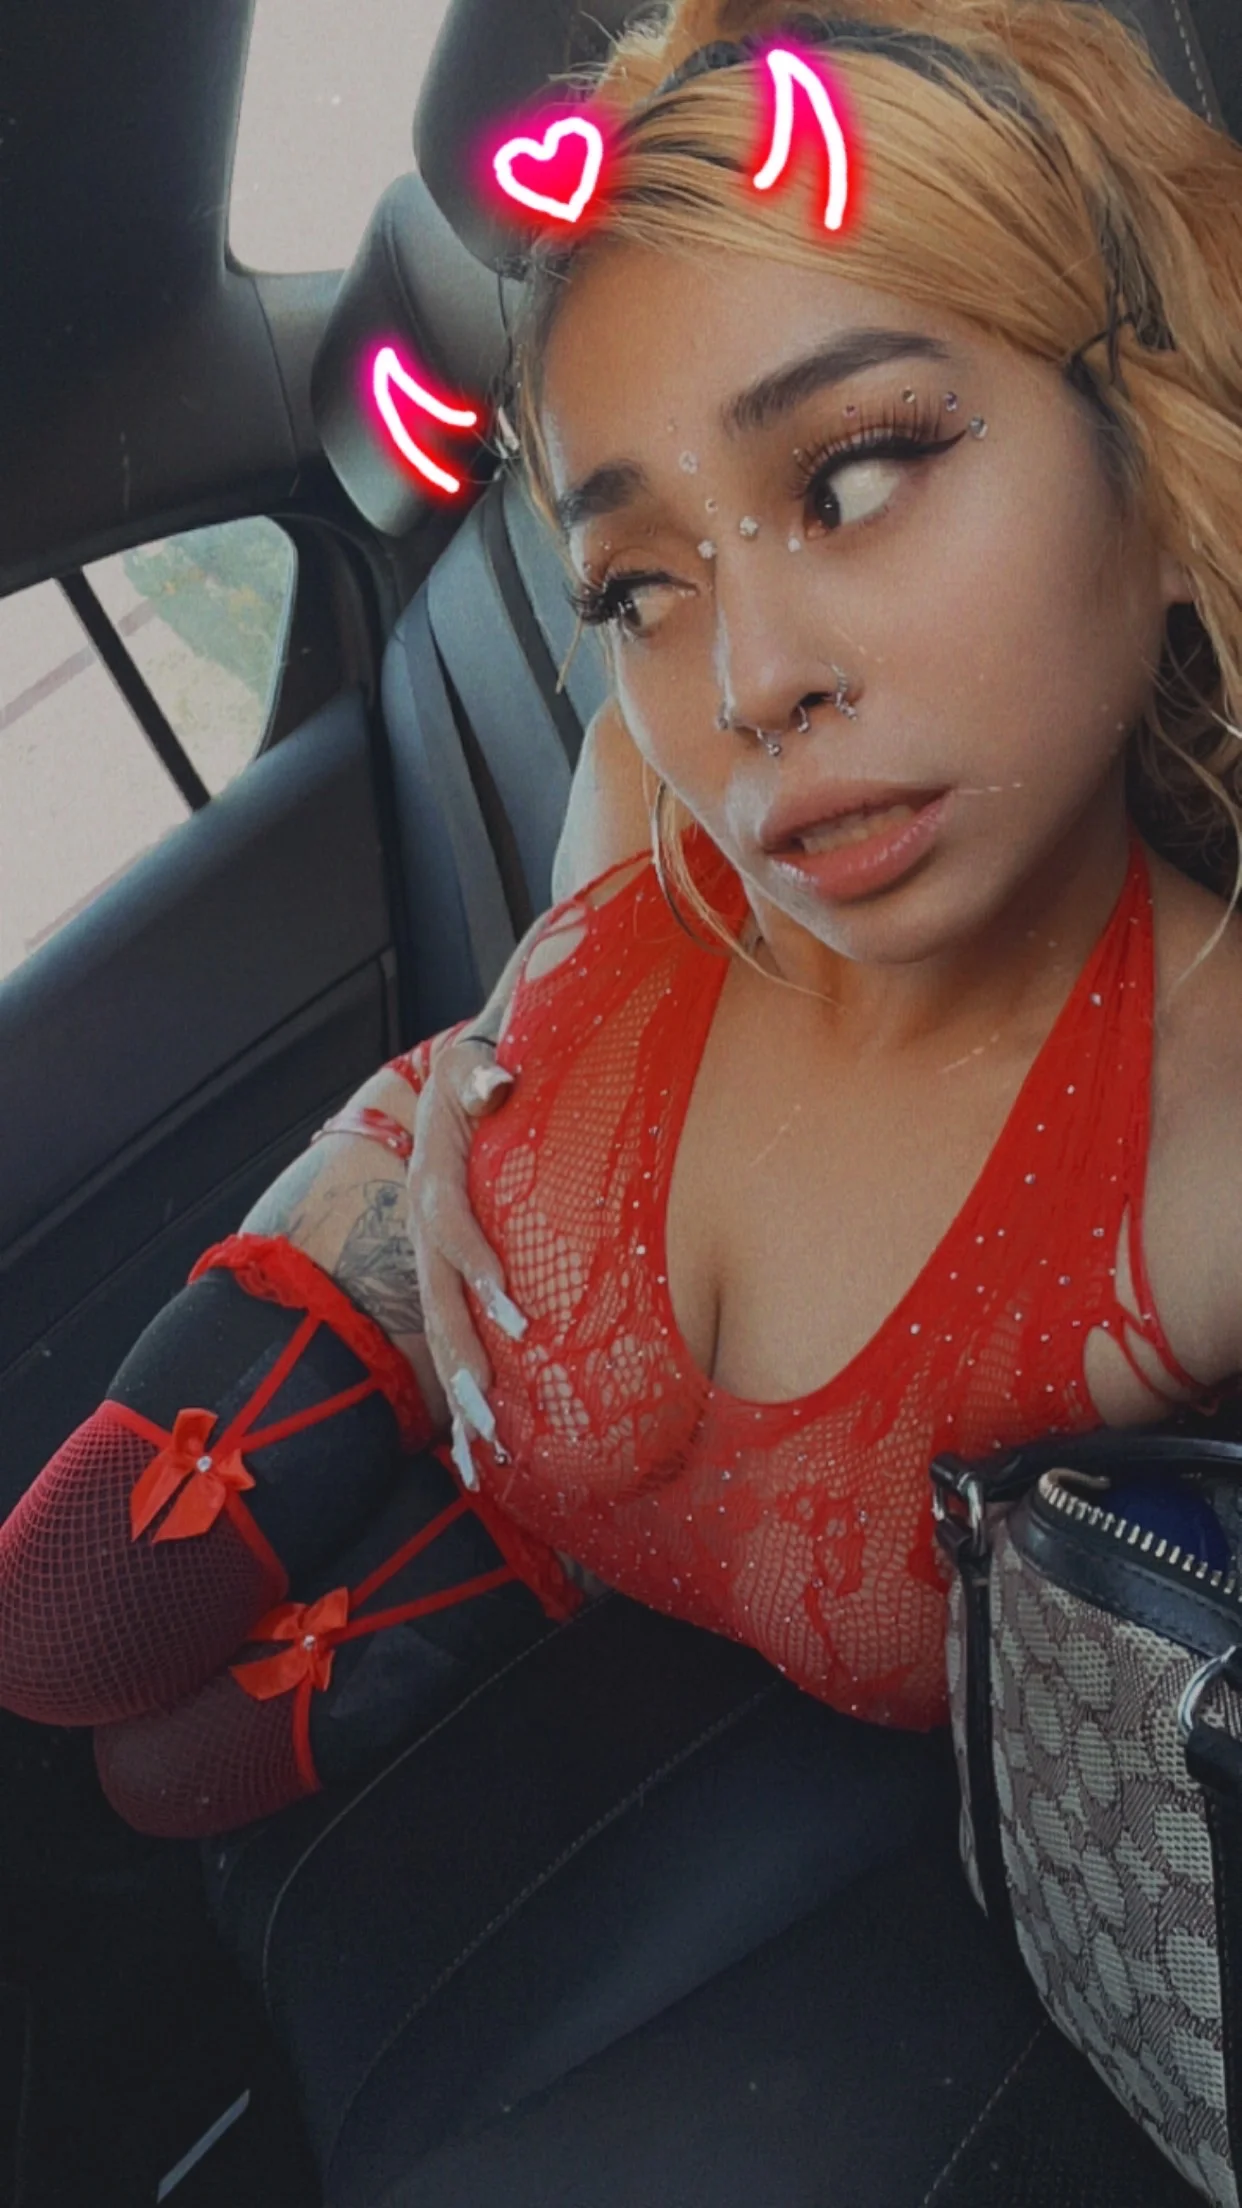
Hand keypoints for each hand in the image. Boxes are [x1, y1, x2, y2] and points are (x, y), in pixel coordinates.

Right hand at [407, 1032, 526, 1485]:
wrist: (464, 1080)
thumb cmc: (482, 1073)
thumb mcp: (477, 1061)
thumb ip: (484, 1075)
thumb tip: (497, 1082)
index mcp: (431, 1176)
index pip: (449, 1226)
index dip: (477, 1267)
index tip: (516, 1314)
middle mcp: (423, 1225)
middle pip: (437, 1302)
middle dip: (463, 1359)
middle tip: (491, 1413)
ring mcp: (430, 1258)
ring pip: (439, 1334)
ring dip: (459, 1394)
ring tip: (483, 1451)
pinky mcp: (445, 1278)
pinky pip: (449, 1340)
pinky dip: (459, 1395)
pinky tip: (473, 1454)